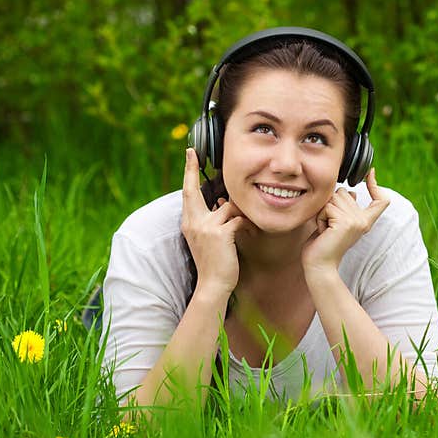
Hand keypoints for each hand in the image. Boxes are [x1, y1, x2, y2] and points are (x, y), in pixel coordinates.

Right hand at [180, 148, 253, 295]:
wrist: (213, 285)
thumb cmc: (214, 262)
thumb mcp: (207, 238)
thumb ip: (212, 219)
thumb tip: (223, 201)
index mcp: (189, 223)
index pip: (186, 193)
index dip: (187, 173)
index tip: (189, 154)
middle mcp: (193, 222)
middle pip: (192, 190)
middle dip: (190, 169)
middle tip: (191, 152)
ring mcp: (205, 227)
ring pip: (228, 205)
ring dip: (240, 213)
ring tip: (247, 225)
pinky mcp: (220, 234)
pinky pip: (238, 218)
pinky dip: (247, 224)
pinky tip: (251, 233)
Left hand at [301, 168, 389, 277]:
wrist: (320, 265)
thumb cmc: (323, 244)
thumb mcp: (337, 223)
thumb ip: (346, 208)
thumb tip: (354, 192)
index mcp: (364, 220)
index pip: (380, 201)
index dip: (375, 185)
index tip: (370, 173)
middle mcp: (363, 220)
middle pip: (344, 192)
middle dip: (329, 205)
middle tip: (328, 225)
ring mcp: (356, 221)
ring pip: (334, 198)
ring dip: (323, 212)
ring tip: (325, 228)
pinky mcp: (345, 223)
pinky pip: (327, 207)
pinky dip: (320, 217)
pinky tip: (323, 231)